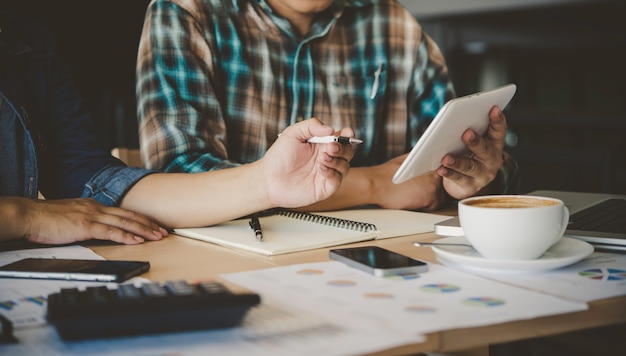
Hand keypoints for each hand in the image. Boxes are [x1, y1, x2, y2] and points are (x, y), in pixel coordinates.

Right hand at [1, 197, 167, 244]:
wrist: (28, 215)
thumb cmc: (45, 219)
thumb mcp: (70, 217)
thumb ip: (84, 221)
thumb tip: (95, 230)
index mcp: (92, 206)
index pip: (122, 212)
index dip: (140, 219)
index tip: (152, 225)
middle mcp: (95, 208)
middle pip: (129, 215)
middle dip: (149, 224)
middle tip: (164, 231)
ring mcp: (91, 215)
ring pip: (125, 222)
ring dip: (144, 230)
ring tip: (157, 236)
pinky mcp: (85, 226)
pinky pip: (111, 231)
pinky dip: (127, 236)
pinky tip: (137, 240)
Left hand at [262, 118, 354, 207]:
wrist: (269, 179)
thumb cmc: (279, 156)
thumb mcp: (293, 133)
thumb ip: (312, 126)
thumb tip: (331, 129)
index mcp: (321, 144)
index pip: (342, 138)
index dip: (348, 135)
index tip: (347, 132)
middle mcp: (326, 158)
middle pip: (348, 152)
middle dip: (343, 148)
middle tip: (331, 147)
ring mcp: (327, 173)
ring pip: (345, 166)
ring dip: (336, 160)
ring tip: (322, 158)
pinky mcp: (325, 188)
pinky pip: (337, 180)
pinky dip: (332, 172)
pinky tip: (320, 168)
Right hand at [371, 155, 446, 210]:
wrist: (377, 184)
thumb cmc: (386, 174)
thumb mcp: (405, 161)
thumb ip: (417, 160)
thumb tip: (420, 161)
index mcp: (429, 163)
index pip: (440, 173)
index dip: (433, 180)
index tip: (425, 184)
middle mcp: (435, 173)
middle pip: (441, 186)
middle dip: (432, 190)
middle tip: (419, 192)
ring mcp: (434, 186)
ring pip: (440, 196)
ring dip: (430, 199)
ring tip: (415, 197)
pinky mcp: (431, 198)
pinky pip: (434, 206)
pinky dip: (425, 207)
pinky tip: (413, 202)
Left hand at [437, 105, 506, 198]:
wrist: (464, 181)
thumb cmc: (466, 152)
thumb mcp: (470, 142)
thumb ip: (466, 130)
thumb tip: (451, 120)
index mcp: (494, 143)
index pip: (499, 131)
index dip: (497, 120)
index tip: (494, 108)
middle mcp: (492, 159)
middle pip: (485, 150)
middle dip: (475, 141)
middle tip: (466, 132)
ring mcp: (482, 174)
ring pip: (470, 167)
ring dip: (457, 161)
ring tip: (446, 157)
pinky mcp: (470, 186)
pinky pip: (458, 179)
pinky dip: (448, 173)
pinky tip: (440, 168)